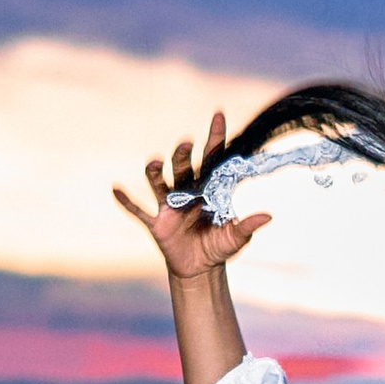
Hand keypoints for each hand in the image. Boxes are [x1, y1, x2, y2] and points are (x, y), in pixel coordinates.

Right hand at [113, 117, 269, 279]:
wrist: (200, 268)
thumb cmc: (219, 246)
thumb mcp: (236, 238)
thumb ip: (247, 226)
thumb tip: (268, 216)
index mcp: (208, 189)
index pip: (212, 158)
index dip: (215, 137)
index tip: (218, 115)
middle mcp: (186, 191)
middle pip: (183, 167)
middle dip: (183, 155)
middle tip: (187, 143)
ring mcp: (169, 206)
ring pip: (159, 182)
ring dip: (155, 172)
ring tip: (154, 162)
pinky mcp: (156, 223)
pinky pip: (138, 211)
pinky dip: (127, 201)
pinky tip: (116, 189)